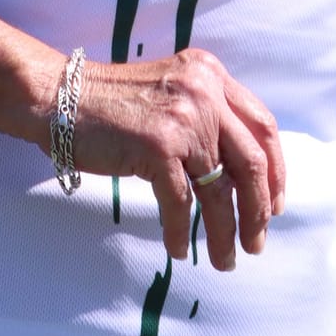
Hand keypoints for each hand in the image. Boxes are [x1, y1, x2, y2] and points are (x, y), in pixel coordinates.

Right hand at [69, 47, 286, 270]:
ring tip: (225, 260)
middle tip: (256, 243)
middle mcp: (205, 92)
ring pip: (220, 190)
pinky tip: (180, 249)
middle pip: (252, 162)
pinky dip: (183, 232)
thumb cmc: (110, 102)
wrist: (58, 97)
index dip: (277, 171)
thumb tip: (241, 173)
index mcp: (212, 76)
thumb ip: (207, 116)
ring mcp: (183, 119)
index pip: (263, 126)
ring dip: (225, 232)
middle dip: (259, 210)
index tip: (275, 205)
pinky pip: (181, 203)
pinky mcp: (158, 147)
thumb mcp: (171, 93)